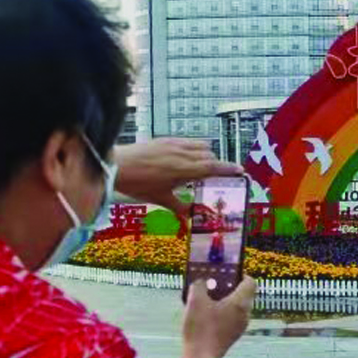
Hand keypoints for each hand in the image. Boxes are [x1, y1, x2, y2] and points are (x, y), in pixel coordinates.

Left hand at [115, 139, 242, 213]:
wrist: (118, 165)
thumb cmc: (138, 183)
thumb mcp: (161, 199)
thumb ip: (180, 208)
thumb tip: (192, 218)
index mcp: (184, 169)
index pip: (213, 167)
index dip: (229, 169)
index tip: (240, 171)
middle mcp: (182, 153)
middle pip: (210, 156)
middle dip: (216, 165)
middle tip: (217, 176)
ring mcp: (174, 144)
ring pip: (201, 145)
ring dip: (206, 155)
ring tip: (200, 167)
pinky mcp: (166, 139)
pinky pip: (188, 141)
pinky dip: (193, 148)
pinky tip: (185, 158)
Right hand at [180, 277, 256, 357]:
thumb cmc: (200, 328)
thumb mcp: (195, 300)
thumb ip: (199, 285)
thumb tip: (201, 281)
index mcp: (240, 303)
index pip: (250, 282)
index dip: (240, 273)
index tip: (227, 271)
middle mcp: (245, 314)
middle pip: (244, 293)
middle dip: (229, 286)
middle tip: (213, 282)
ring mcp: (240, 326)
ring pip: (237, 306)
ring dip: (224, 299)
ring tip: (207, 297)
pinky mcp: (233, 335)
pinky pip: (232, 317)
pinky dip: (223, 311)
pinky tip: (206, 313)